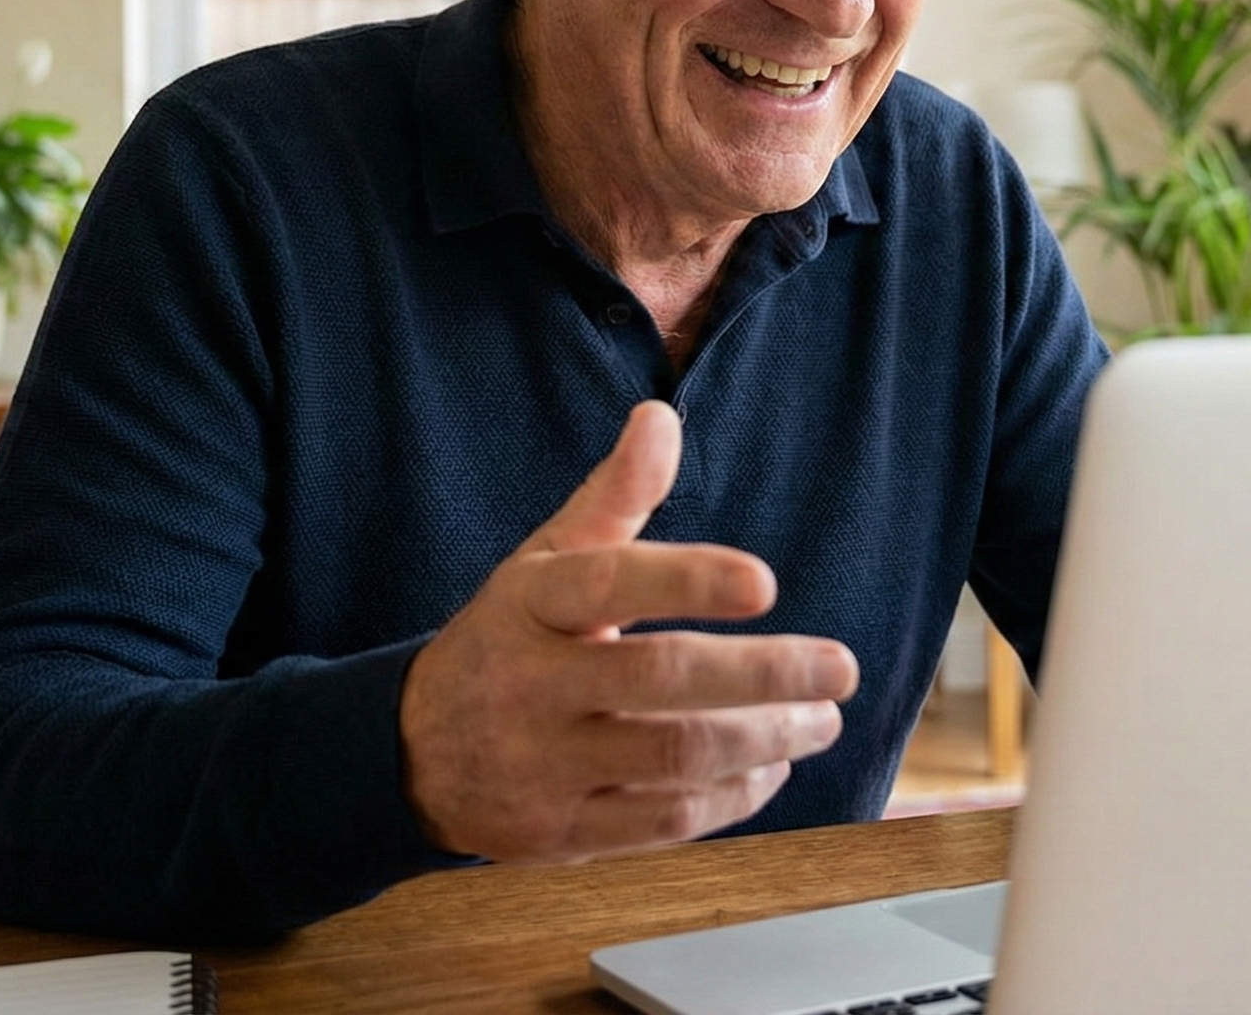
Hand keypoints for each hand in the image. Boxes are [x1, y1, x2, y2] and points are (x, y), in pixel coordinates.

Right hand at [398, 401, 860, 862]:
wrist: (411, 754)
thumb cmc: (510, 640)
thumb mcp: (544, 562)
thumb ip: (613, 498)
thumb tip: (660, 417)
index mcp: (530, 603)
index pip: (610, 583)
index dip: (689, 581)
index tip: (765, 581)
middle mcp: (531, 683)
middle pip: (660, 678)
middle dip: (764, 674)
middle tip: (839, 666)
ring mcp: (543, 765)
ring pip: (672, 756)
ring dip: (764, 739)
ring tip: (822, 718)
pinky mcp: (561, 833)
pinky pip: (663, 821)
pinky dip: (731, 797)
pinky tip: (772, 768)